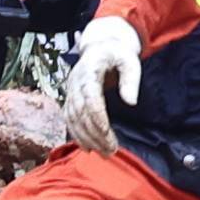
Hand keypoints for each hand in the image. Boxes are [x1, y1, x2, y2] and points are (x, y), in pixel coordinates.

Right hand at [64, 14, 142, 149]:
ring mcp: (70, 91)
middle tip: (110, 150)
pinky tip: (88, 148)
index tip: (106, 132)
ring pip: (72, 118)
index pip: (89, 96)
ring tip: (102, 153)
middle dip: (94, 133)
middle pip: (80, 112)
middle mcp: (75, 82)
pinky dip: (76, 134)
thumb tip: (130, 102)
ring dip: (86, 138)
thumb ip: (131, 79)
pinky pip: (69, 119)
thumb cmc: (118, 53)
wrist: (101, 46)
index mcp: (88, 71)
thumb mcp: (130, 60)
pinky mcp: (71, 98)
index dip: (96, 115)